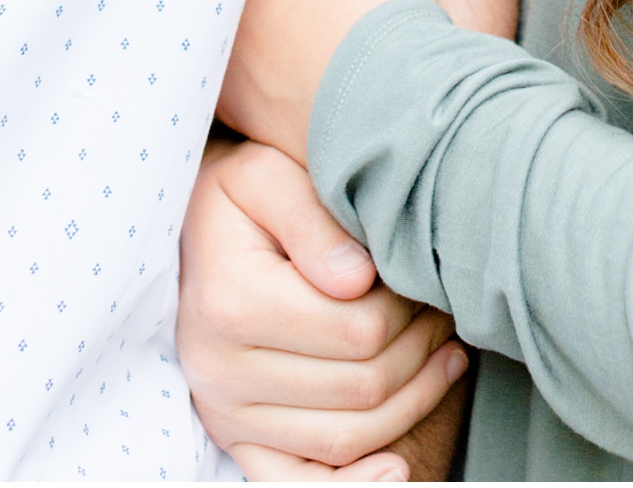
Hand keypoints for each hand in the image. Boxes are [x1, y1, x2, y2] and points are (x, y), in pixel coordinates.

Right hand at [178, 136, 465, 478]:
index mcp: (232, 303)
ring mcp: (224, 412)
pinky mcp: (232, 436)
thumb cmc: (241, 194)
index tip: (427, 277)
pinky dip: (353, 483)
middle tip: (443, 310)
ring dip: (411, 401)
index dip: (409, 308)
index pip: (358, 330)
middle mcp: (220, 370)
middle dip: (419, 350)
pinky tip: (398, 465)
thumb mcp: (268, 176)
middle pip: (360, 387)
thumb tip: (358, 280)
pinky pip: (295, 483)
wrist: (189, 228)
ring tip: (442, 352)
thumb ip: (313, 221)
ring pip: (345, 438)